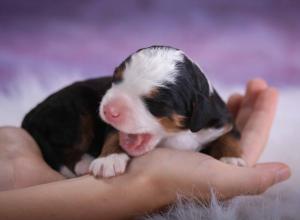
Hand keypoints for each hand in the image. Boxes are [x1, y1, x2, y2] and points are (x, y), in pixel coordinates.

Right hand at [127, 79, 289, 201]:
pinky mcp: (182, 143)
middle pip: (241, 129)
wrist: (133, 180)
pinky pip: (203, 123)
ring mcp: (199, 151)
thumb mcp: (217, 180)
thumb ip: (252, 179)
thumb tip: (286, 171)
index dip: (263, 114)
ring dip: (232, 107)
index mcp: (229, 171)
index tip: (268, 88)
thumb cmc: (174, 179)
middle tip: (254, 83)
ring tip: (238, 92)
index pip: (254, 137)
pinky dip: (210, 110)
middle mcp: (216, 161)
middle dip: (250, 106)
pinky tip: (210, 102)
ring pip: (222, 125)